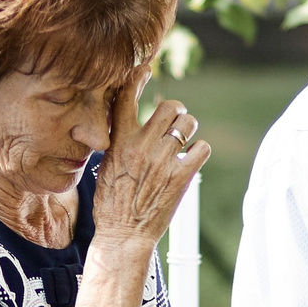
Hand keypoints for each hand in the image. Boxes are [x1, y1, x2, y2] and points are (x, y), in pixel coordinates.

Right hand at [90, 85, 209, 253]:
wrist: (123, 236)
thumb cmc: (111, 205)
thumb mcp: (105, 167)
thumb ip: (118, 143)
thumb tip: (126, 124)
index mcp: (119, 142)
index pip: (126, 97)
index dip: (138, 77)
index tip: (145, 70)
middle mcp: (142, 146)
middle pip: (170, 106)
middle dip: (176, 111)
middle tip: (175, 121)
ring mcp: (164, 160)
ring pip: (189, 124)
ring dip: (188, 130)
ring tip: (182, 142)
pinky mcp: (182, 176)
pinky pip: (202, 148)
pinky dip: (199, 152)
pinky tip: (190, 160)